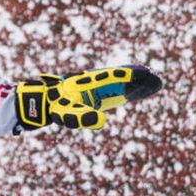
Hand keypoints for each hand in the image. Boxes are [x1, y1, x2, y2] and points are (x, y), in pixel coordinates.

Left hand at [15, 65, 162, 129]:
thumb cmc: (54, 108)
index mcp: (91, 85)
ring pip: (116, 83)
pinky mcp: (89, 93)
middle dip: (137, 79)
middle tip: (157, 80)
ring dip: (131, 82)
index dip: (132, 78)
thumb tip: (101, 120)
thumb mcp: (68, 115)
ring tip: (148, 81)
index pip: (116, 79)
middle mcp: (94, 83)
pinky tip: (128, 91)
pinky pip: (109, 88)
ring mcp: (92, 87)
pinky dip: (121, 87)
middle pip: (120, 79)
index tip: (147, 75)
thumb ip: (83, 117)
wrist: (39, 102)